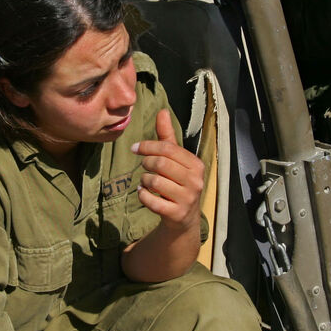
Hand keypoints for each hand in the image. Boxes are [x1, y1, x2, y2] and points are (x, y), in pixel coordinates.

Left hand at [132, 110, 204, 230]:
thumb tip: (162, 111)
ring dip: (144, 180)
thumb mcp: (175, 160)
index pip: (168, 149)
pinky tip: (144, 193)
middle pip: (161, 164)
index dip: (148, 146)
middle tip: (143, 166)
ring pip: (155, 182)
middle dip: (146, 163)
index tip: (134, 148)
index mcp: (196, 164)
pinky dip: (143, 195)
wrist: (184, 219)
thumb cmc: (178, 183)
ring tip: (146, 182)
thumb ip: (167, 137)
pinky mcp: (176, 214)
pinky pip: (151, 201)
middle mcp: (195, 181)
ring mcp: (187, 199)